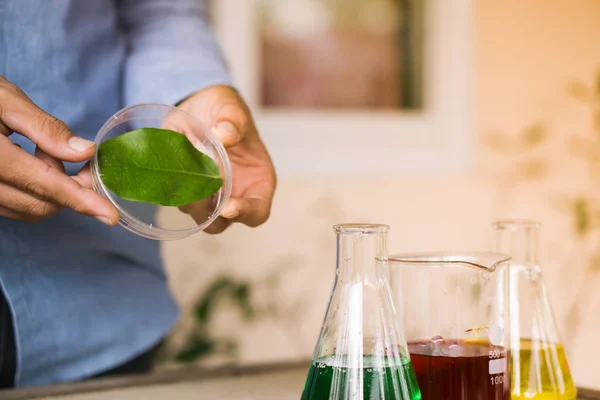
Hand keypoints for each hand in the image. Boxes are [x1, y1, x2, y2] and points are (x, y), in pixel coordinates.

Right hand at [0, 76, 118, 224]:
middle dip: (69, 190)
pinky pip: (12, 206)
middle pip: (40, 205)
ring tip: (43, 153)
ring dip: (50, 191)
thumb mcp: (4, 100)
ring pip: (27, 210)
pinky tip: (30, 164)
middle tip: (79, 160)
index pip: (45, 186)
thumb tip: (84, 151)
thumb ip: (45, 128)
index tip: (109, 215)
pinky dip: (33, 192)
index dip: (81, 201)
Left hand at [177, 85, 275, 233]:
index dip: (245, 213)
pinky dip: (169, 186)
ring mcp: (206, 194)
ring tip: (180, 169)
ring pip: (194, 213)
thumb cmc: (223, 109)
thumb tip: (224, 135)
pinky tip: (167, 164)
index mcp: (256, 180)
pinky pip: (173, 198)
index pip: (256, 212)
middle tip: (197, 187)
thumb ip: (232, 121)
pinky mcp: (183, 187)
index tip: (229, 207)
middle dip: (207, 210)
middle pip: (221, 222)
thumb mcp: (231, 108)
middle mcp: (232, 193)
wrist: (197, 103)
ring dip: (186, 198)